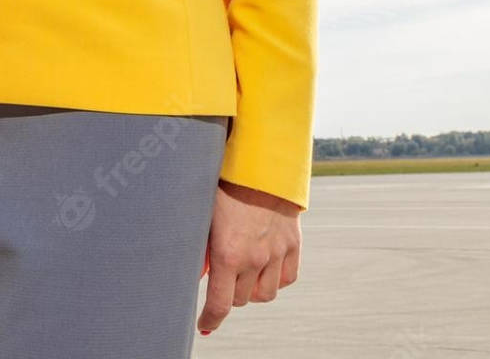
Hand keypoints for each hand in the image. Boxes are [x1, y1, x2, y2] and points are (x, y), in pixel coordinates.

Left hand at [197, 180, 301, 336]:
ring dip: (252, 290)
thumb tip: (197, 275)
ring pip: (265, 294)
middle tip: (222, 278)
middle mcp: (254, 258)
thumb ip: (199, 249)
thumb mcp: (202, 217)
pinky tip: (264, 267)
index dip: (210, 319)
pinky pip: (286, 279)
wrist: (259, 164)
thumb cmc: (222, 188)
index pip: (220, 304)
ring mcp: (276, 253)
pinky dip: (275, 279)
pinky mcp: (293, 245)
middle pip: (241, 299)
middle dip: (228, 294)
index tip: (204, 324)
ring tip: (243, 274)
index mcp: (226, 254)